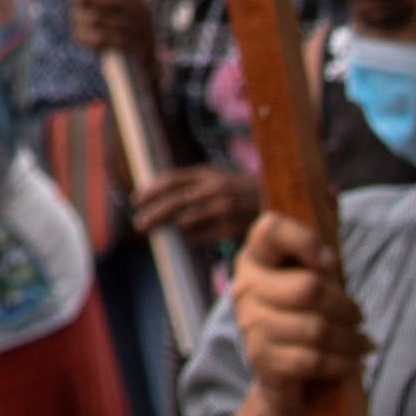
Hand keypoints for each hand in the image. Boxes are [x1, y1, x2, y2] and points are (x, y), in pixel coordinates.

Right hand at [69, 0, 153, 60]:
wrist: (141, 54)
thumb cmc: (138, 23)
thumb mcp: (135, 0)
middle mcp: (83, 1)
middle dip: (110, 7)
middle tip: (129, 16)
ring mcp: (80, 19)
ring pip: (92, 18)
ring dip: (116, 27)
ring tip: (130, 33)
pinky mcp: (82, 37)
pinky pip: (92, 36)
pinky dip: (109, 40)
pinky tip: (117, 43)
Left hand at [131, 165, 264, 251]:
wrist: (279, 199)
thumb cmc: (242, 190)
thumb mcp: (218, 178)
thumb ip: (194, 184)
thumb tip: (162, 194)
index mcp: (208, 173)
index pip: (172, 180)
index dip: (151, 190)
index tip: (135, 201)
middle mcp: (215, 188)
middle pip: (175, 201)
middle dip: (153, 213)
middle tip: (138, 224)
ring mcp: (225, 207)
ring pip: (188, 220)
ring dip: (170, 228)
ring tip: (157, 234)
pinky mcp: (234, 226)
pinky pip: (204, 236)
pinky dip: (191, 239)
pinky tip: (185, 241)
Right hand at [227, 209, 369, 411]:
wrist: (283, 378)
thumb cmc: (302, 314)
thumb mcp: (312, 273)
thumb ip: (320, 234)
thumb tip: (329, 189)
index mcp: (255, 256)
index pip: (270, 228)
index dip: (305, 239)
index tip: (332, 261)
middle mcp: (246, 287)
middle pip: (307, 289)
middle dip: (345, 306)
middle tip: (358, 315)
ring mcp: (251, 326)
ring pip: (315, 329)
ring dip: (351, 339)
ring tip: (362, 342)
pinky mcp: (263, 361)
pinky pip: (313, 360)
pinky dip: (342, 363)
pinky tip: (352, 361)